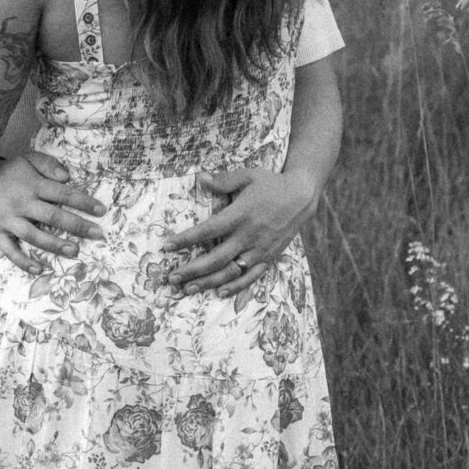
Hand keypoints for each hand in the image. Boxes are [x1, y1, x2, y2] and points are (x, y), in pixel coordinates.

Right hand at [0, 151, 105, 274]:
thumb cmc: (10, 172)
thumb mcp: (29, 159)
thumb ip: (49, 165)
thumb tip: (68, 177)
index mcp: (32, 185)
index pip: (62, 194)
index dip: (83, 202)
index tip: (101, 211)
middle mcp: (21, 204)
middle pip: (52, 217)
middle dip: (76, 226)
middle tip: (97, 234)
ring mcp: (8, 220)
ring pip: (33, 235)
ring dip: (54, 245)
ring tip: (75, 252)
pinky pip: (9, 250)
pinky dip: (22, 261)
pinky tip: (38, 269)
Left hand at [163, 165, 321, 295]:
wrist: (302, 197)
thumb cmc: (271, 184)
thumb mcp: (248, 175)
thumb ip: (223, 180)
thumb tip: (200, 179)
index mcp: (240, 215)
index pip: (208, 231)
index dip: (186, 240)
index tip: (166, 246)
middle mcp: (248, 236)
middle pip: (215, 258)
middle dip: (191, 270)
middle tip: (170, 279)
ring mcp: (259, 249)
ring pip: (230, 272)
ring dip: (207, 282)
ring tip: (187, 289)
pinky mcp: (269, 257)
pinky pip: (250, 277)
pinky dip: (235, 287)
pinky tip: (218, 292)